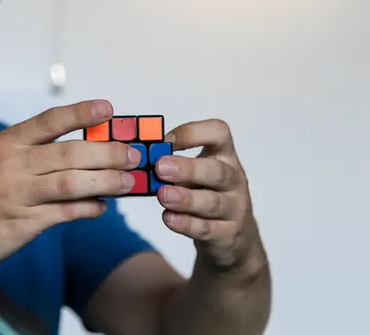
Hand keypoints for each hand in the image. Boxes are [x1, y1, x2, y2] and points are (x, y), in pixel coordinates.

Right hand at [0, 100, 142, 269]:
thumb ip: (30, 154)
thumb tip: (79, 153)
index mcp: (6, 143)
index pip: (50, 121)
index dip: (81, 114)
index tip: (109, 109)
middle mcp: (12, 165)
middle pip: (70, 153)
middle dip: (108, 153)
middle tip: (134, 154)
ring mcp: (17, 195)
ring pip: (71, 183)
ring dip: (105, 182)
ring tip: (128, 182)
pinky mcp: (21, 223)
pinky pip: (63, 214)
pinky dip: (87, 209)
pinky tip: (101, 207)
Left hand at [154, 119, 263, 270]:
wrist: (231, 237)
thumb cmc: (205, 194)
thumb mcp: (193, 173)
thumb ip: (171, 164)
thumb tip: (135, 155)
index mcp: (224, 156)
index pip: (219, 133)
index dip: (192, 133)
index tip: (166, 140)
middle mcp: (234, 179)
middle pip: (216, 171)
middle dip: (187, 169)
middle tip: (160, 168)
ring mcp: (234, 208)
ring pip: (212, 202)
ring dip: (185, 198)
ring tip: (163, 195)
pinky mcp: (228, 234)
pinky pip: (207, 229)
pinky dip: (187, 224)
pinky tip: (169, 218)